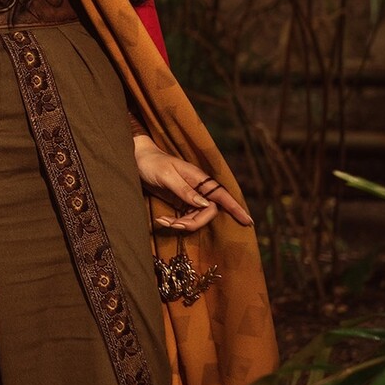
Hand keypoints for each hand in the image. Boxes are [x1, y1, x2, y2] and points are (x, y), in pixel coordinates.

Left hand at [131, 134, 253, 231]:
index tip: (248, 221)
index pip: (222, 195)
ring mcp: (189, 196)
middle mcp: (198, 188)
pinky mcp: (180, 203)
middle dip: (194, 223)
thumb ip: (185, 191)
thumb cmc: (152, 164)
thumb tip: (205, 205)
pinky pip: (185, 218)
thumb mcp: (167, 177)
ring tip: (163, 221)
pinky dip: (175, 222)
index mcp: (199, 179)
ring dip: (182, 224)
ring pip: (196, 218)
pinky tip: (161, 220)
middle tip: (174, 224)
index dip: (236, 208)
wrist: (137, 160)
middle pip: (209, 212)